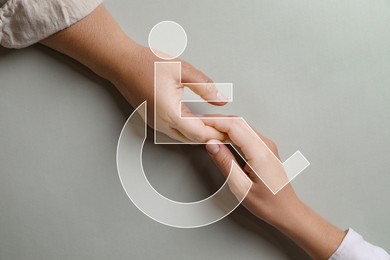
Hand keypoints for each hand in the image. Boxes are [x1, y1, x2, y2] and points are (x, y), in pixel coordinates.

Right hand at [113, 45, 227, 141]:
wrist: (120, 62)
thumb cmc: (145, 63)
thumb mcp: (182, 70)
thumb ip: (205, 86)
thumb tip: (221, 99)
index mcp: (170, 112)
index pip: (199, 132)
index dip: (217, 133)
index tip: (229, 132)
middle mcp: (161, 122)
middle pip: (192, 138)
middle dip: (210, 136)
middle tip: (226, 130)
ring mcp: (155, 123)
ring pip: (182, 136)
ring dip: (199, 133)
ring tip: (214, 126)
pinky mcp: (152, 119)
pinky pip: (174, 131)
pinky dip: (188, 129)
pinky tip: (196, 122)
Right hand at [203, 118, 344, 258]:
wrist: (286, 210)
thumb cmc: (269, 204)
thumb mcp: (241, 187)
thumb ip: (225, 163)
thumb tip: (212, 145)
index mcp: (261, 153)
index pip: (234, 126)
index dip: (214, 121)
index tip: (199, 122)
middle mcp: (266, 145)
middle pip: (238, 122)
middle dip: (216, 120)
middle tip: (198, 124)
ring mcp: (267, 145)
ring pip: (241, 125)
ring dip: (223, 125)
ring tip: (206, 130)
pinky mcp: (265, 148)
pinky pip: (246, 132)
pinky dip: (230, 131)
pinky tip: (220, 136)